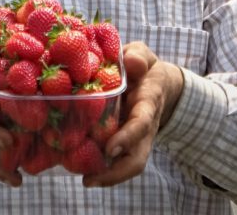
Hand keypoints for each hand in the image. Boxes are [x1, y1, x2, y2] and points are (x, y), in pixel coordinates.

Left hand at [84, 41, 184, 186]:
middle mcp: (143, 127)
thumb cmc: (144, 68)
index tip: (110, 149)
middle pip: (137, 158)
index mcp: (147, 104)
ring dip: (107, 176)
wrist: (158, 83)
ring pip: (127, 164)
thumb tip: (131, 62)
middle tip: (90, 180)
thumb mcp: (143, 55)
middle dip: (116, 173)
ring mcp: (135, 139)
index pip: (141, 124)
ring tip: (85, 181)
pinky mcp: (123, 142)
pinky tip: (78, 168)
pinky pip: (116, 160)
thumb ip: (138, 56)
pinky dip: (100, 168)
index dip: (127, 138)